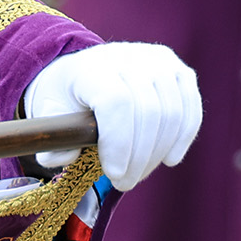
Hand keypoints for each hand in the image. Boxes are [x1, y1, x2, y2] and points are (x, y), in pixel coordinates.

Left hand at [23, 41, 201, 190]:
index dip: (119, 143)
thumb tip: (57, 158)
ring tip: (138, 173)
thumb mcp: (50, 113)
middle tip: (124, 183)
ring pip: (172, 113)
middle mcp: (128, 57)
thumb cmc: (67, 97)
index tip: (113, 173)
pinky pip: (190, 110)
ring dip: (157, 152)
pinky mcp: (179, 70)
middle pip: (149, 112)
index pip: (117, 102)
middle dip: (138, 158)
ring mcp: (158, 61)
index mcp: (93, 66)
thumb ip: (53, 138)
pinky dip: (182, 139)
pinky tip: (168, 159)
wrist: (85, 69)